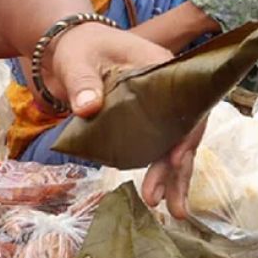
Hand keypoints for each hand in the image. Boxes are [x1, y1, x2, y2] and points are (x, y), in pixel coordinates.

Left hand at [38, 23, 200, 217]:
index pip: (185, 104)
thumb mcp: (76, 62)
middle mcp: (169, 88)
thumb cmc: (79, 49)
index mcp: (160, 67)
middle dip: (177, 168)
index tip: (176, 160)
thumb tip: (89, 107)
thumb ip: (82, 83)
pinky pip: (161, 145)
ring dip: (173, 176)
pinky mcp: (150, 119)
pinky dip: (160, 169)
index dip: (184, 134)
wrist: (72, 47)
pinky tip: (158, 193)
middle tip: (164, 202)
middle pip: (184, 130)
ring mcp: (161, 105)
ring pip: (176, 143)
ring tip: (172, 210)